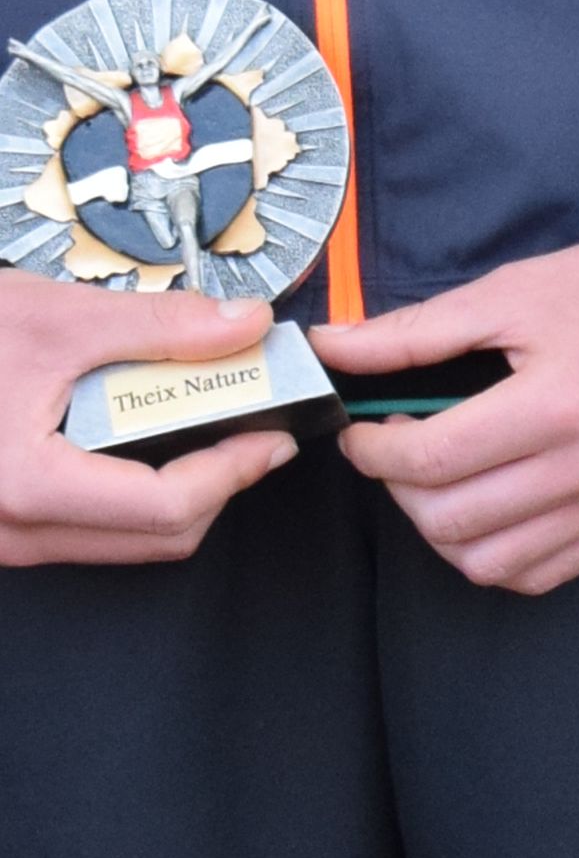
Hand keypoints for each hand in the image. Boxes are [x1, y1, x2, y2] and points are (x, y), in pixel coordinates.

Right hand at [0, 262, 297, 568]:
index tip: (272, 436)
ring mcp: (1, 538)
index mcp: (26, 484)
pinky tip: (129, 439)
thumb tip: (242, 325)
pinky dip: (122, 490)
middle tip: (246, 430)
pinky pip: (81, 530)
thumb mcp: (51, 316)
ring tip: (190, 425)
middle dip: (215, 485)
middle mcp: (11, 531)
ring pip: (120, 541)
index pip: (167, 507)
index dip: (235, 470)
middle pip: (156, 537)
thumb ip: (157, 326)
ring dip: (171, 490)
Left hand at [326, 239, 578, 594]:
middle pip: (450, 519)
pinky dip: (493, 557)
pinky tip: (484, 511)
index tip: (361, 430)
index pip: (432, 459)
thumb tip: (329, 347)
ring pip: (487, 563)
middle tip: (398, 450)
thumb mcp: (508, 294)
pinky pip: (538, 575)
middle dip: (399, 488)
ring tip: (439, 484)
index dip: (374, 451)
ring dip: (440, 530)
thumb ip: (413, 332)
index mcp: (554, 406)